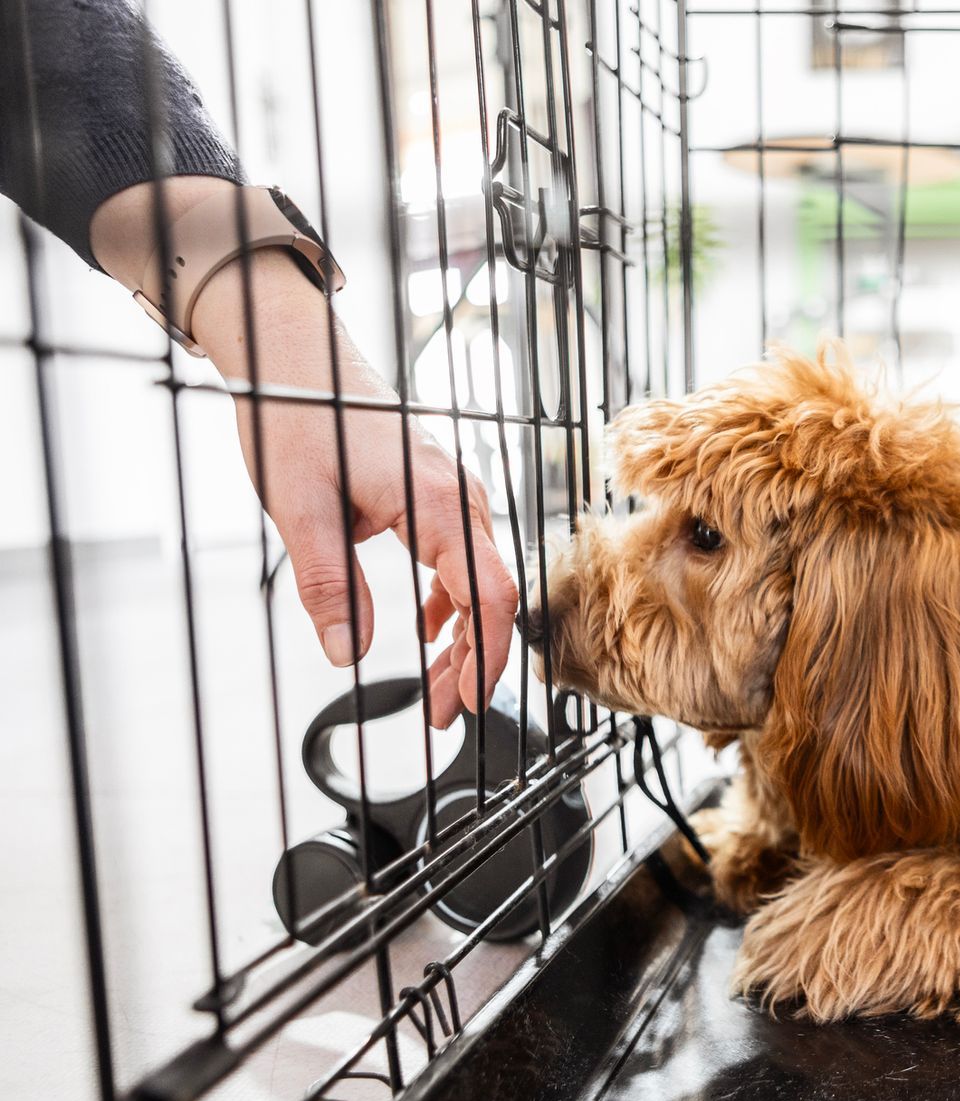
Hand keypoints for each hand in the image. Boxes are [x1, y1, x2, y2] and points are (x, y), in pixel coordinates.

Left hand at [92, 179, 518, 728]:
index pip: (489, 595)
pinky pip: (462, 561)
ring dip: (461, 640)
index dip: (486, 657)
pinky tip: (422, 630)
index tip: (468, 704)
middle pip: (491, 598)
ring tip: (433, 688)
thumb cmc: (298, 415)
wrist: (296, 356)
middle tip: (440, 714)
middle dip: (471, 663)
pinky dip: (449, 604)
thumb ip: (328, 584)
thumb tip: (347, 654)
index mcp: (439, 502)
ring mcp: (455, 497)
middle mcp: (461, 500)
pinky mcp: (439, 498)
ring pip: (479, 583)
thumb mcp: (298, 508)